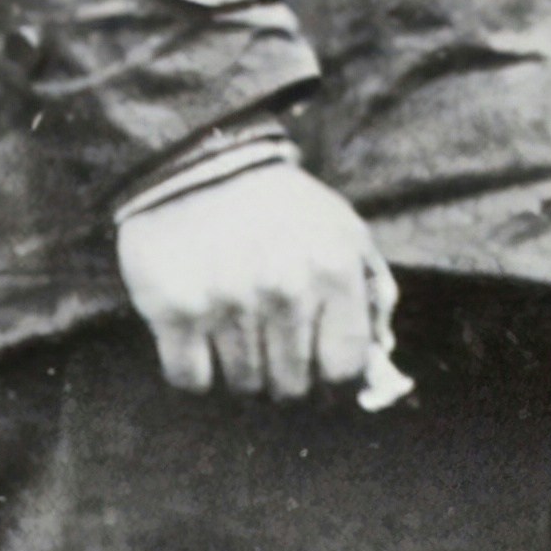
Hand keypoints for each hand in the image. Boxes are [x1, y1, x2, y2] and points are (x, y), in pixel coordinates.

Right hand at [120, 145, 397, 405]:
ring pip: (243, 384)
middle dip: (284, 375)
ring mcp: (226, 302)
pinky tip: (201, 344)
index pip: (342, 367)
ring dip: (241, 371)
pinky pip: (190, 378)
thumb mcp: (346, 233)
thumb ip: (371, 294)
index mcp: (333, 272)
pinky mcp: (173, 309)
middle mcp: (283, 291)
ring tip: (237, 336)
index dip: (329, 372)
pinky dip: (196, 373)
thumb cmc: (283, 208)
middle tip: (271, 349)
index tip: (316, 362)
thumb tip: (378, 356)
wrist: (197, 165)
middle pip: (291, 384)